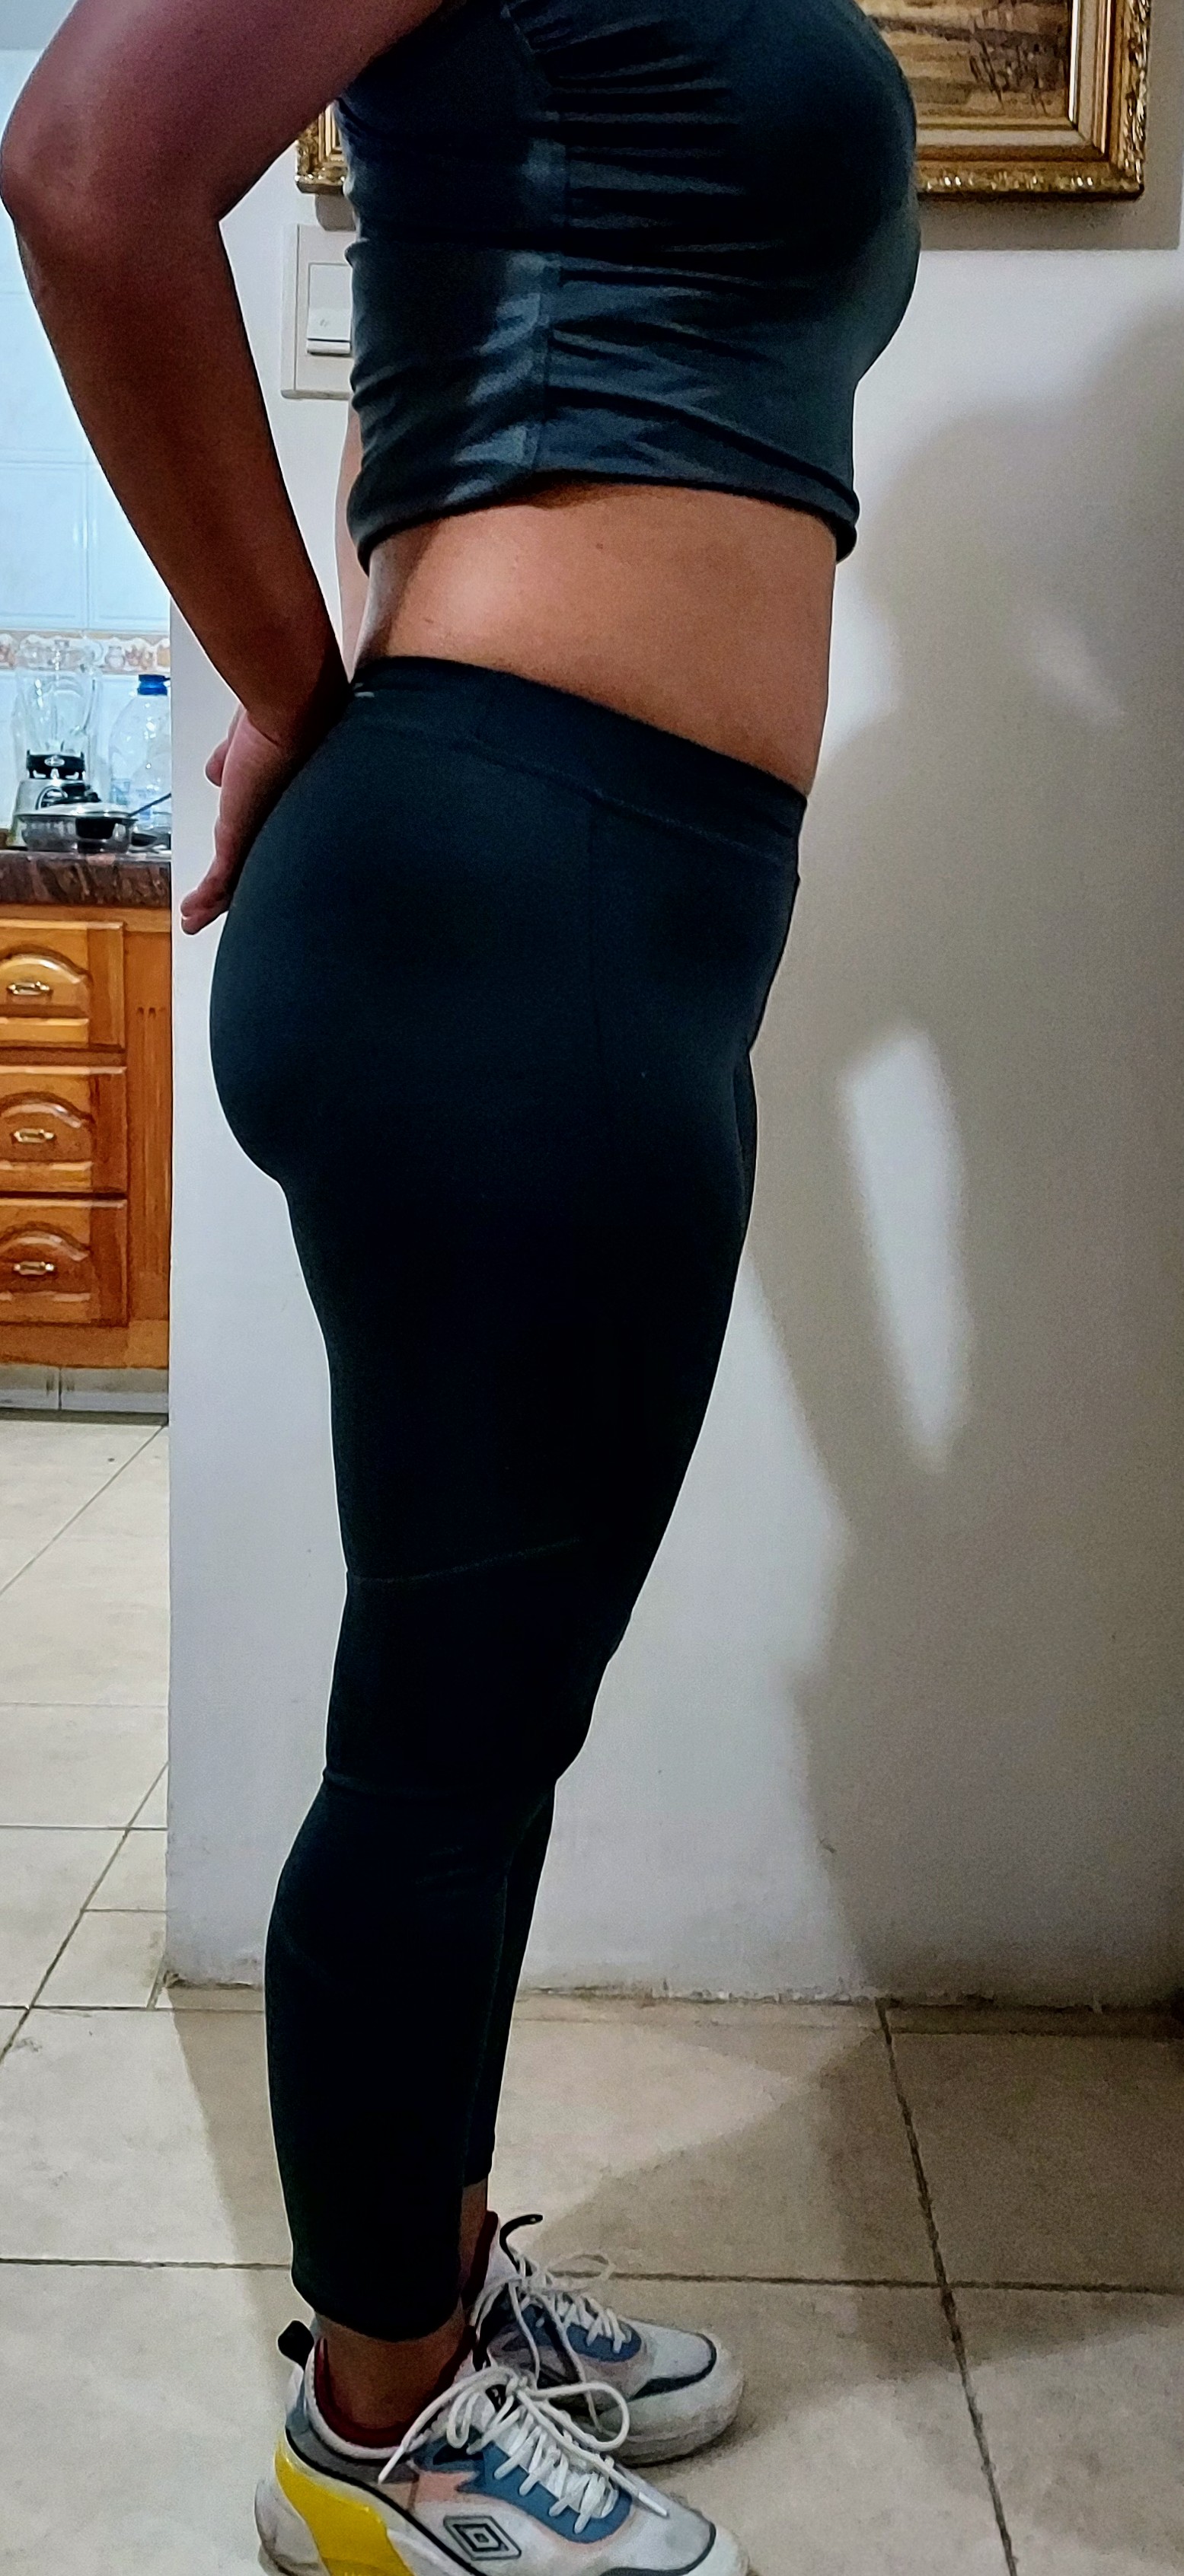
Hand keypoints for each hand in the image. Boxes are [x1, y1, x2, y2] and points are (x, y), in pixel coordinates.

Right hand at [180, 706, 307, 935]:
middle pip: (257, 868)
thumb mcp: (244, 743)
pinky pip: (223, 881)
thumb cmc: (280, 711)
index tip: (229, 867)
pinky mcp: (244, 838)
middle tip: (215, 905)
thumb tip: (221, 771)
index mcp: (282, 804)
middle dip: (236, 889)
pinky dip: (206, 901)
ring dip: (216, 903)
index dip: (247, 855)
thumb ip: (232, 759)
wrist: (292, 707)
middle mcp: (280, 826)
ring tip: (196, 919)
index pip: (263, 840)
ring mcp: (265, 836)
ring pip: (241, 882)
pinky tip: (191, 915)